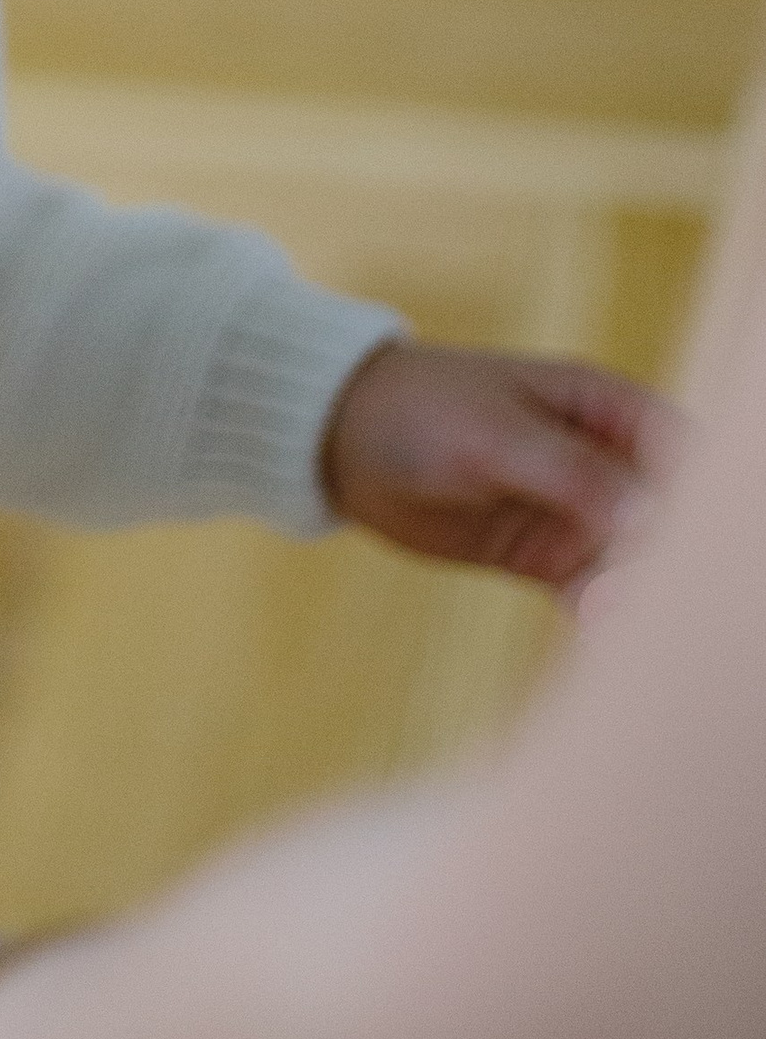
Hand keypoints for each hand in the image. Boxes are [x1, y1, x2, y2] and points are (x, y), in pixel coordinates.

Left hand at [320, 339, 680, 604]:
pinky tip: (597, 630)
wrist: (338, 440)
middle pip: (668, 517)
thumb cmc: (416, 410)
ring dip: (638, 594)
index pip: (685, 455)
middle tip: (648, 589)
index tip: (684, 540)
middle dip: (672, 558)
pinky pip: (594, 592)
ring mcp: (579, 513)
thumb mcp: (491, 436)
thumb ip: (570, 473)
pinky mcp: (547, 556)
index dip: (698, 499)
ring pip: (635, 563)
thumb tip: (650, 511)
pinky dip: (602, 614)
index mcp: (609, 408)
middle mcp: (607, 463)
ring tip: (617, 615)